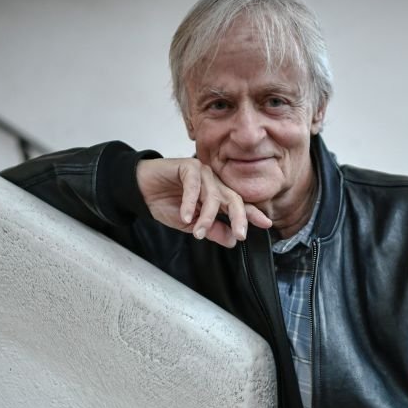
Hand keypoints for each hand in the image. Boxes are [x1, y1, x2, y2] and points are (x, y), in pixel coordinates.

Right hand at [136, 158, 271, 247]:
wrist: (141, 191)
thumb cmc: (165, 204)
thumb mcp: (192, 225)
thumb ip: (212, 231)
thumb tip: (232, 241)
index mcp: (217, 196)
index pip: (238, 205)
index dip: (252, 214)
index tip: (266, 224)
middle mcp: (214, 183)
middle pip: (233, 198)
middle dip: (238, 217)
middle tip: (240, 234)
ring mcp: (202, 173)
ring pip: (213, 195)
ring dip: (206, 216)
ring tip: (198, 232)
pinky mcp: (187, 166)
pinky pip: (194, 185)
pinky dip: (190, 202)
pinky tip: (185, 216)